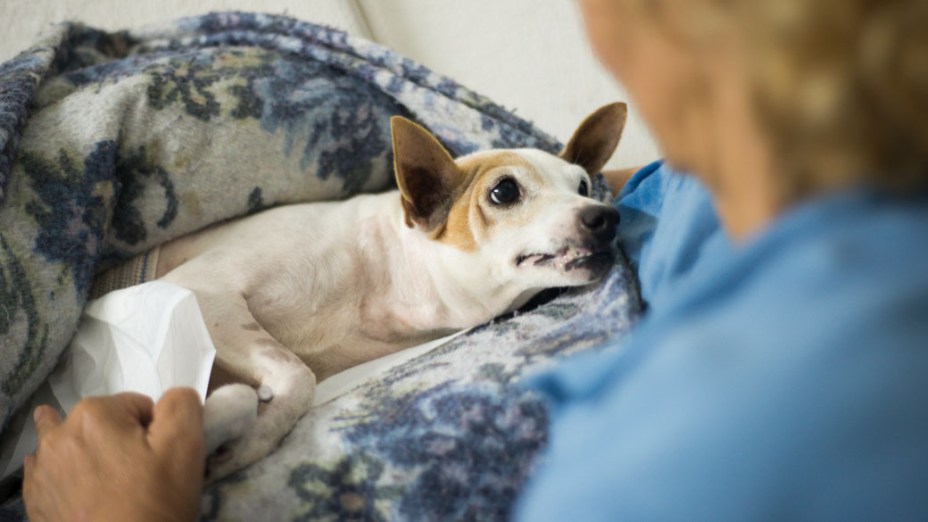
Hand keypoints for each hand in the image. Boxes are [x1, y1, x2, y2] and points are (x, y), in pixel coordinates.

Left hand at [23, 388, 204, 521]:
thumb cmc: (155, 500)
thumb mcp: (185, 444)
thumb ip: (181, 403)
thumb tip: (174, 397)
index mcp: (96, 413)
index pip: (138, 406)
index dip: (154, 430)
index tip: (159, 459)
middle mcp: (59, 434)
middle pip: (102, 422)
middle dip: (120, 440)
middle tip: (138, 474)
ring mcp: (42, 469)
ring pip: (69, 443)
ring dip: (85, 452)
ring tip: (104, 477)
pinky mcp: (36, 499)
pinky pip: (49, 473)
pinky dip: (66, 477)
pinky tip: (83, 493)